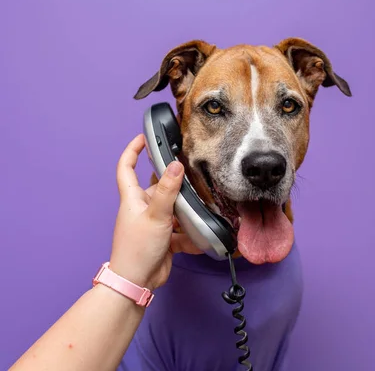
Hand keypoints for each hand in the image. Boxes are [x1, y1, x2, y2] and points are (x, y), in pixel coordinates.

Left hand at [108, 134, 201, 290]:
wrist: (136, 282)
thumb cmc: (137, 248)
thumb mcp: (156, 215)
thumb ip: (167, 190)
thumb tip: (175, 164)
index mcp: (133, 198)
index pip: (127, 168)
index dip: (133, 151)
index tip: (144, 138)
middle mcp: (142, 208)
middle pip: (157, 187)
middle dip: (174, 183)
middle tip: (191, 173)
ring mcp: (153, 223)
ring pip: (172, 208)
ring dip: (185, 210)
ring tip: (201, 205)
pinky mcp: (163, 238)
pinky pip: (179, 231)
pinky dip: (189, 234)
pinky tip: (200, 236)